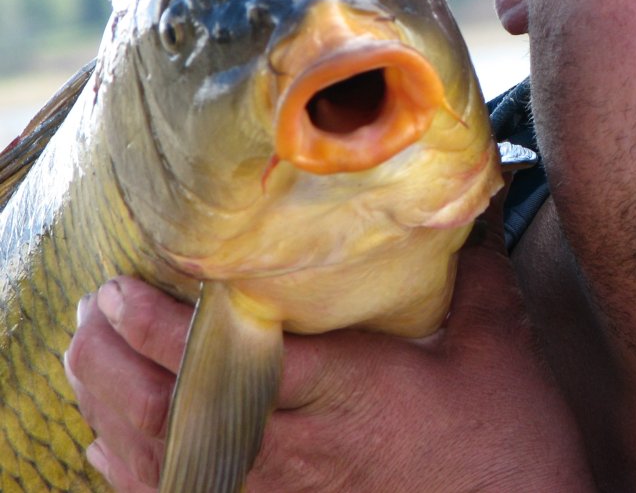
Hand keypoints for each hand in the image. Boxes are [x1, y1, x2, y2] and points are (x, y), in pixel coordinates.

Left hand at [65, 194, 592, 491]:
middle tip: (94, 312)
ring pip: (164, 459)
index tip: (121, 288)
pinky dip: (133, 471)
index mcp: (340, 392)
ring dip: (113, 408)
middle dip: (115, 360)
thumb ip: (475, 273)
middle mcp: (294, 450)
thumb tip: (474, 205)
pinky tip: (113, 444)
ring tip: (92, 358)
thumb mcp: (498, 348)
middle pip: (170, 411)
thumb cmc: (507, 449)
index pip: (224, 358)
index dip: (158, 325)